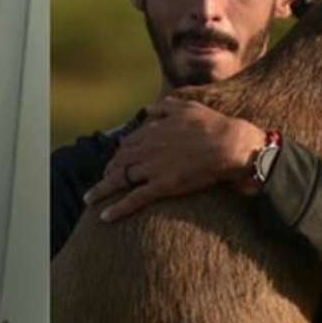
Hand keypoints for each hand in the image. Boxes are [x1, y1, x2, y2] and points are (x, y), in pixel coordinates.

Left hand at [82, 97, 265, 221]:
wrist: (230, 144)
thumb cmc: (214, 125)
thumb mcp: (188, 107)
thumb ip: (166, 106)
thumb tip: (149, 108)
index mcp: (154, 130)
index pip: (128, 143)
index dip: (119, 154)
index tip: (116, 161)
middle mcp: (148, 148)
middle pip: (118, 161)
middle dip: (107, 172)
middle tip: (102, 181)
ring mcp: (153, 168)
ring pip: (120, 179)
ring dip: (102, 189)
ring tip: (90, 198)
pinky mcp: (162, 186)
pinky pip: (134, 198)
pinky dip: (118, 208)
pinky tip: (104, 216)